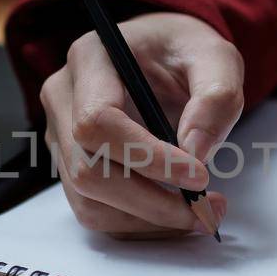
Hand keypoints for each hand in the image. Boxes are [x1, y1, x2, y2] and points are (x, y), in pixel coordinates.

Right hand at [41, 12, 243, 236]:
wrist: (164, 55)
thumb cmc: (184, 50)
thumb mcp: (216, 56)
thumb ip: (216, 96)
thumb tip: (195, 151)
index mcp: (90, 58)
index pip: (98, 120)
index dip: (146, 156)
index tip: (198, 175)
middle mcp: (63, 97)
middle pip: (88, 171)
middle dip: (151, 203)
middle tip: (208, 209)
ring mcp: (60, 135)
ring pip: (88, 202)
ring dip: (147, 222)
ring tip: (201, 214)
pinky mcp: (73, 165)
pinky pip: (97, 211)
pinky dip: (140, 225)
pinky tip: (177, 214)